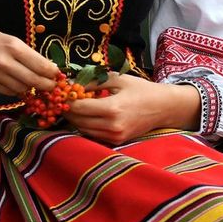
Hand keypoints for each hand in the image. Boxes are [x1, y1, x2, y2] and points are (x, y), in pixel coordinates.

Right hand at [0, 17, 59, 94]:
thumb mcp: (5, 37)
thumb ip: (22, 52)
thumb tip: (44, 65)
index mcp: (12, 46)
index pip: (41, 65)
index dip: (52, 73)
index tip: (57, 75)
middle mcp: (5, 62)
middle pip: (34, 81)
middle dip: (47, 86)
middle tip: (52, 86)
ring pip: (22, 89)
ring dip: (31, 89)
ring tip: (35, 85)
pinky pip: (8, 92)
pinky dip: (16, 90)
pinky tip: (17, 84)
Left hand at [64, 74, 200, 143]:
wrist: (163, 107)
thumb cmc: (141, 89)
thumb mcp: (117, 79)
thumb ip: (93, 82)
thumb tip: (72, 84)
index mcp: (112, 108)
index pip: (79, 107)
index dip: (66, 100)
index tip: (60, 93)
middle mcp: (112, 126)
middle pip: (78, 121)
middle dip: (67, 110)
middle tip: (62, 99)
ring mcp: (115, 136)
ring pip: (83, 130)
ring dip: (75, 119)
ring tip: (72, 106)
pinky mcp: (117, 141)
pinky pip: (93, 135)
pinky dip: (85, 125)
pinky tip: (85, 114)